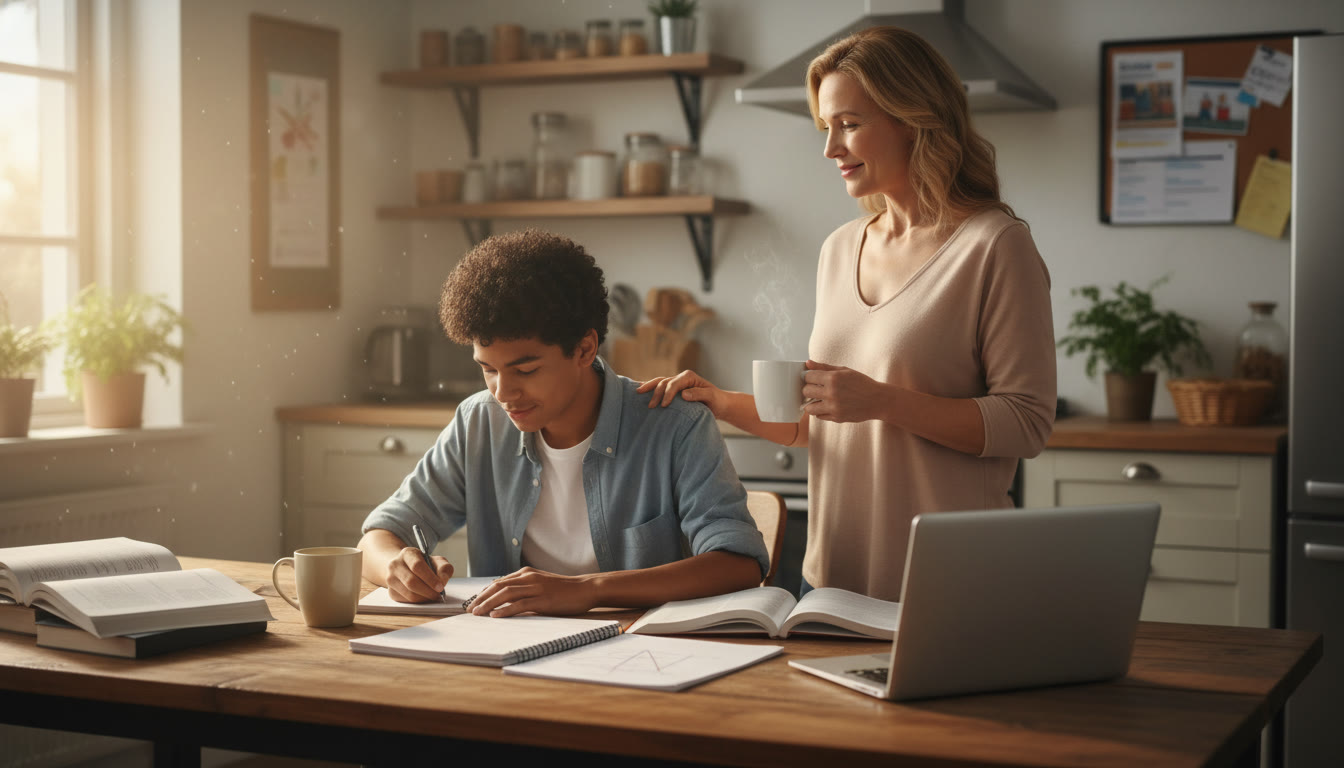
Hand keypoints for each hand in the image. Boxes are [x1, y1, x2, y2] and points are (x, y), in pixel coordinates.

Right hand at [384, 547, 453, 602]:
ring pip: (409, 594)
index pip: (417, 566)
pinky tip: (424, 597)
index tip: (440, 587)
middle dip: (428, 591)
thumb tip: (442, 581)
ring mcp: (390, 579)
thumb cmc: (424, 565)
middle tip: (438, 595)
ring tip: (433, 596)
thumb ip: (444, 568)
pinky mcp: (391, 592)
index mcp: (407, 553)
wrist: (406, 568)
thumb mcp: (436, 561)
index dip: (430, 578)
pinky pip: (406, 601)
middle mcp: (395, 565)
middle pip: (411, 582)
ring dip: (424, 598)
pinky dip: (418, 602)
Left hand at [468, 567, 597, 616]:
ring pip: (506, 594)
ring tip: (478, 613)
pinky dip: (505, 610)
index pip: (499, 582)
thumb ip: (524, 589)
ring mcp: (536, 588)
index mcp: (526, 573)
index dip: (484, 592)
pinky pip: (520, 604)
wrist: (585, 589)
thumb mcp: (540, 584)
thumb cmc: (563, 589)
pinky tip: (495, 616)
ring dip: (489, 604)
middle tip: (470, 610)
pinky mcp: (543, 600)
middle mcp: (529, 578)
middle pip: (498, 586)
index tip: (474, 602)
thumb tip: (505, 598)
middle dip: (481, 598)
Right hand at [635, 369, 725, 416]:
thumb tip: (683, 394)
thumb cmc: (717, 401)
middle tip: (651, 406)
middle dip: (656, 393)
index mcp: (689, 377)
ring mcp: (676, 384)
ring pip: (659, 383)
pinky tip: (640, 390)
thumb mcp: (711, 397)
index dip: (668, 393)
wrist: (719, 404)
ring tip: (638, 393)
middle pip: (664, 382)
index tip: (665, 405)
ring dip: (649, 388)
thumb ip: (699, 394)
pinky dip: (650, 388)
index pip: (674, 383)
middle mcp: (681, 378)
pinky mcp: (674, 391)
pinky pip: (660, 388)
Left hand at [801, 360, 891, 423]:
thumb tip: (808, 363)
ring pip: (809, 407)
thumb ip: (824, 367)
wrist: (878, 400)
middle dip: (809, 389)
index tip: (813, 378)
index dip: (809, 377)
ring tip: (818, 399)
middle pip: (806, 391)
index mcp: (833, 378)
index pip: (808, 377)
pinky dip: (820, 411)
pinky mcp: (836, 418)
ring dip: (811, 403)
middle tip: (816, 389)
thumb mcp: (844, 371)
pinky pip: (819, 416)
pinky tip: (827, 406)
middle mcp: (831, 393)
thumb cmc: (861, 383)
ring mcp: (833, 407)